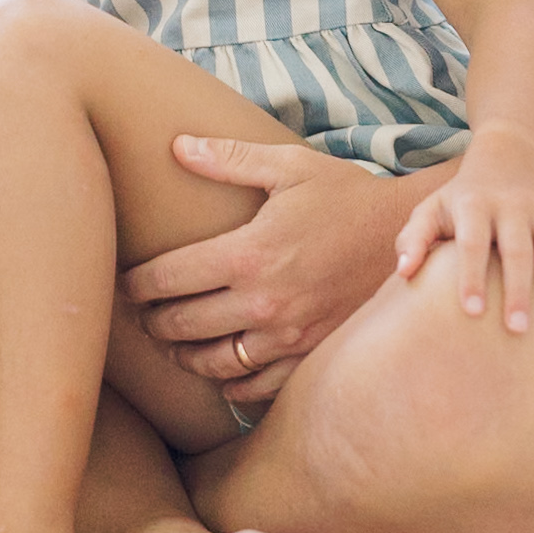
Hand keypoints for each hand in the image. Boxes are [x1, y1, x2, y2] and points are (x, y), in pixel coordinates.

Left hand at [121, 138, 414, 404]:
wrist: (410, 238)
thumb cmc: (345, 196)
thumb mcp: (289, 167)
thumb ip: (229, 158)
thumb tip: (176, 146)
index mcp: (250, 252)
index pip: (169, 278)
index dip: (136, 285)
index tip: (124, 284)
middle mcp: (264, 301)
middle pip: (182, 325)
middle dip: (151, 322)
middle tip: (138, 315)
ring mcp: (288, 336)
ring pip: (213, 362)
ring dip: (181, 356)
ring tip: (170, 343)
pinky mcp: (310, 357)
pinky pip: (256, 386)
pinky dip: (229, 383)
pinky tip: (218, 369)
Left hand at [394, 126, 533, 331]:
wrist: (507, 155)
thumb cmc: (461, 198)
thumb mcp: (431, 209)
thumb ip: (414, 238)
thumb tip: (402, 272)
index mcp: (474, 204)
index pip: (472, 242)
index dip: (472, 275)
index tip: (471, 312)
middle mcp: (512, 204)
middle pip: (518, 249)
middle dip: (519, 290)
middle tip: (517, 330)